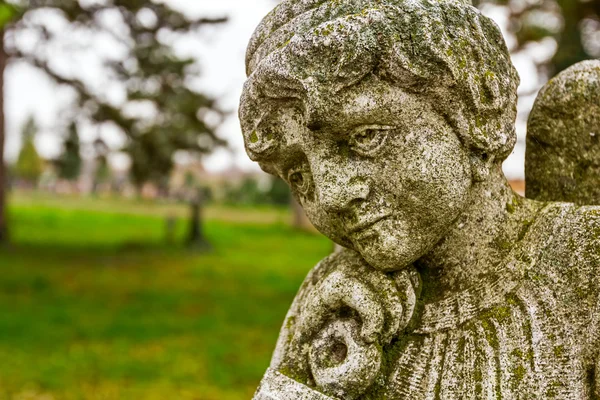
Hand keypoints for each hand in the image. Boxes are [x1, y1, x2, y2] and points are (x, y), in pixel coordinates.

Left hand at [278, 249, 418, 397]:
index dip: (375, 320)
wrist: (320, 284)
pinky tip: (402, 313)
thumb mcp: (307, 323)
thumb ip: (309, 332)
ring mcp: (371, 260)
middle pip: (388, 292)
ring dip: (405, 309)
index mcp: (334, 282)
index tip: (370, 339)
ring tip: (395, 328)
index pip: (365, 298)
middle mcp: (353, 265)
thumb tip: (312, 343)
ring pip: (402, 280)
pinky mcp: (385, 259)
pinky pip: (409, 273)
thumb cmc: (314, 312)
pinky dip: (411, 294)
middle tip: (385, 338)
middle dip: (392, 321)